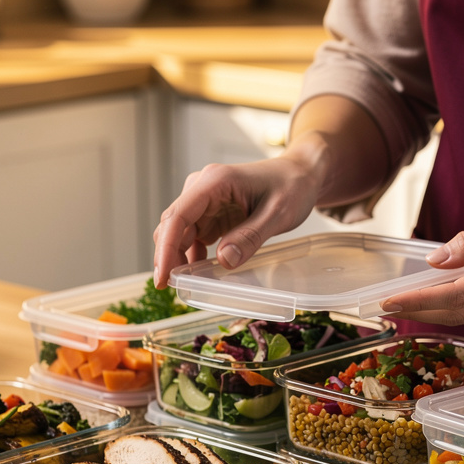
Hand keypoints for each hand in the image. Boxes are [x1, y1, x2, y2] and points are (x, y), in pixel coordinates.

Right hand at [152, 154, 322, 287]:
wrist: (300, 175)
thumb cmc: (292, 187)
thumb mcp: (277, 214)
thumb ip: (251, 236)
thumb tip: (224, 261)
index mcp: (215, 182)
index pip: (178, 216)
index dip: (166, 249)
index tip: (163, 277)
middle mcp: (202, 188)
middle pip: (172, 225)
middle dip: (167, 257)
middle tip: (170, 288)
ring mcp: (205, 201)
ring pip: (179, 233)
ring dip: (178, 258)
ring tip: (183, 284)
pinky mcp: (211, 213)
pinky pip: (193, 236)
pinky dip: (191, 255)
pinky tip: (197, 272)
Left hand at [381, 203, 463, 326]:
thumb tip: (436, 261)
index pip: (455, 297)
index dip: (418, 302)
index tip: (389, 303)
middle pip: (457, 314)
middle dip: (419, 310)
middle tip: (386, 305)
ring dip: (438, 308)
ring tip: (407, 299)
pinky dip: (461, 304)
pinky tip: (445, 294)